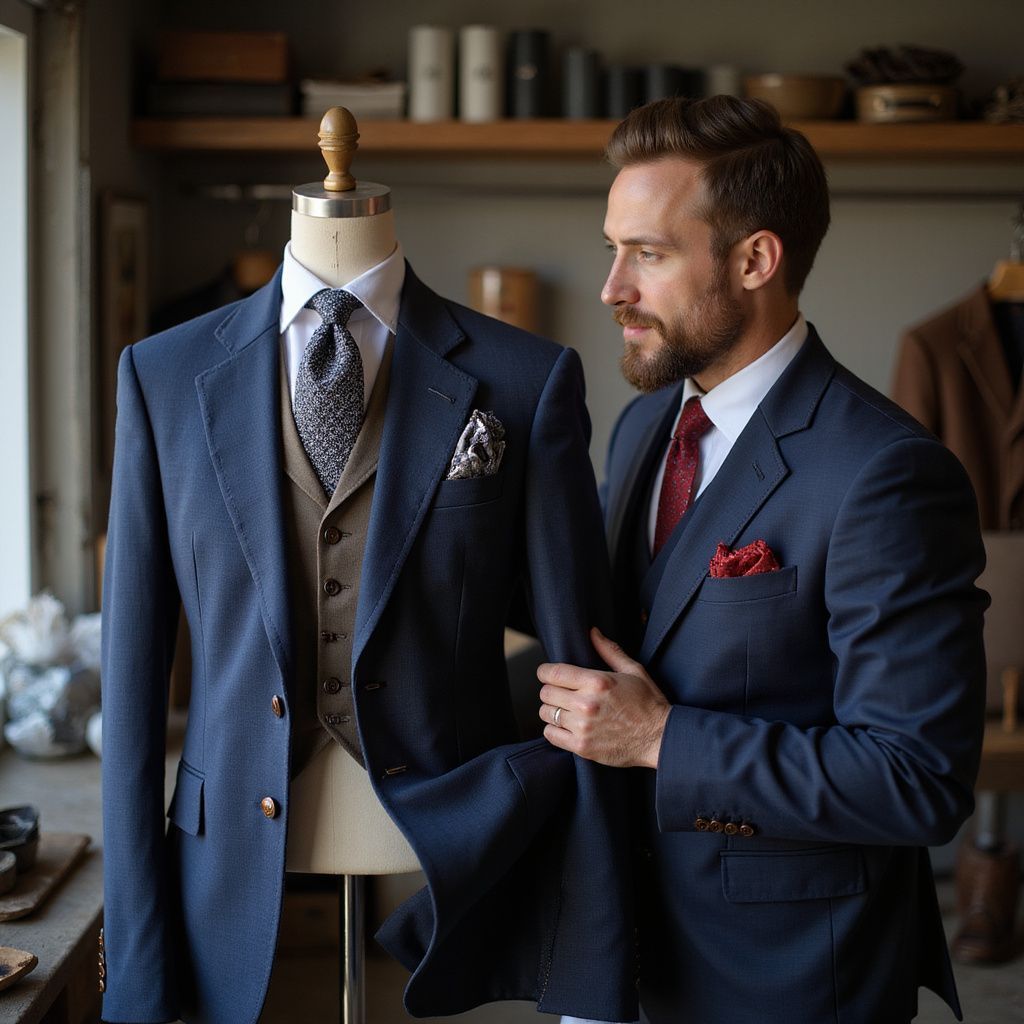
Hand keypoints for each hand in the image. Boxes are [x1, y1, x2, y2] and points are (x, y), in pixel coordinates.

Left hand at [538, 627, 670, 768]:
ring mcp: (583, 727)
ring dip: (552, 710)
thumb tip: (592, 632)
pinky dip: (555, 729)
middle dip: (551, 690)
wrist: (660, 738)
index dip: (545, 672)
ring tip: (565, 709)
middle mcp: (586, 704)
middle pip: (546, 693)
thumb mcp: (633, 671)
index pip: (553, 673)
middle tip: (561, 692)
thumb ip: (609, 650)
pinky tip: (567, 726)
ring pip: (546, 713)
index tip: (548, 674)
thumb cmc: (648, 702)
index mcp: (597, 682)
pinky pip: (551, 734)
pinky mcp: (582, 747)